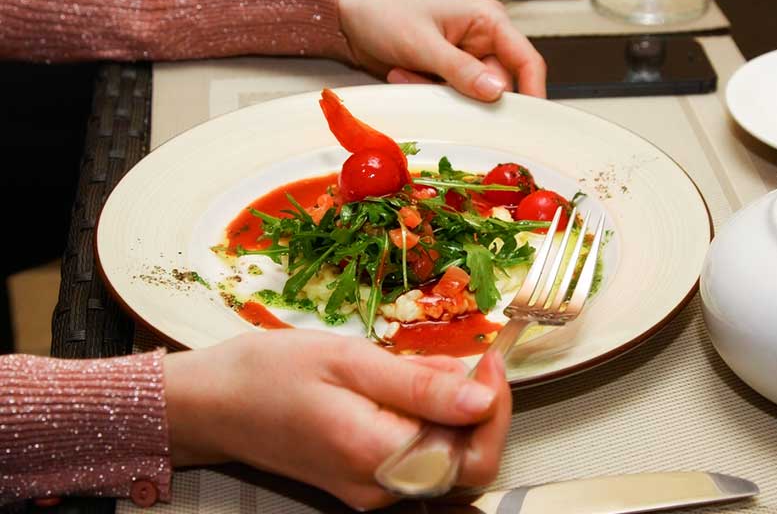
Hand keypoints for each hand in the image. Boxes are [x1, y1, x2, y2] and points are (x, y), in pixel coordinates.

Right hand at [163, 330, 510, 509]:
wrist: (213, 404)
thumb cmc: (269, 374)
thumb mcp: (346, 360)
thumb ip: (418, 385)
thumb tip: (481, 400)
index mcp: (377, 454)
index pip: (473, 452)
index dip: (495, 407)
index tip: (488, 358)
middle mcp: (379, 485)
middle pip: (464, 462)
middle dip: (479, 410)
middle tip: (467, 360)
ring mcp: (369, 487)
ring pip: (442, 458)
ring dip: (452, 413)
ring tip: (429, 367)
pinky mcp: (361, 479)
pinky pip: (414, 456)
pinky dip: (425, 421)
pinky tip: (405, 386)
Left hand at [338, 0, 545, 101]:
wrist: (350, 13)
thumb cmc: (386, 11)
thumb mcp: (423, 42)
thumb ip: (460, 70)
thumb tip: (495, 93)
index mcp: (487, 21)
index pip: (525, 60)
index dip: (531, 92)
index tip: (526, 121)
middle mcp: (481, 40)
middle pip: (495, 87)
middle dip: (464, 95)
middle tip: (432, 86)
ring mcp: (463, 58)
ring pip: (469, 96)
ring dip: (439, 94)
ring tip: (407, 71)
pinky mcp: (444, 73)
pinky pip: (448, 97)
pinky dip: (427, 92)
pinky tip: (403, 73)